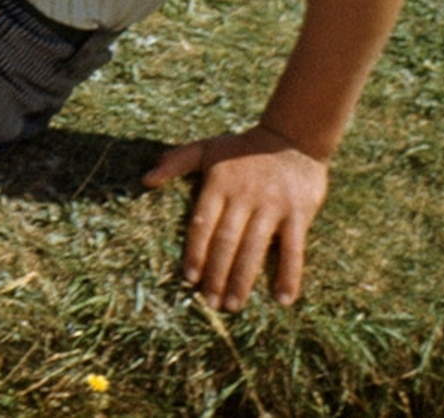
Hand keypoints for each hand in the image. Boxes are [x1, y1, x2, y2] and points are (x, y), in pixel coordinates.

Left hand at [142, 125, 329, 308]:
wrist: (292, 138)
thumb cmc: (243, 148)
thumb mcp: (206, 148)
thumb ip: (175, 162)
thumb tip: (145, 180)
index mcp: (218, 184)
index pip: (202, 224)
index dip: (194, 252)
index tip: (189, 278)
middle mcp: (243, 197)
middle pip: (226, 242)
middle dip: (216, 274)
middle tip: (211, 302)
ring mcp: (271, 207)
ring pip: (254, 249)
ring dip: (243, 280)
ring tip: (233, 305)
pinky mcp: (298, 214)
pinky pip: (293, 250)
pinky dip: (289, 275)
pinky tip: (282, 299)